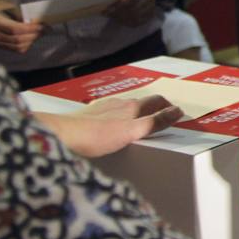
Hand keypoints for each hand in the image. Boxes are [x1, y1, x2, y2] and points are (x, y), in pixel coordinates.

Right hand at [0, 0, 43, 52]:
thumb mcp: (9, 6)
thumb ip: (21, 14)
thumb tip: (37, 22)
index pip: (14, 29)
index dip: (30, 29)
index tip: (42, 25)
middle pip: (17, 39)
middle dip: (34, 35)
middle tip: (45, 29)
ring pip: (18, 47)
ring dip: (32, 40)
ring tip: (40, 33)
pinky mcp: (0, 45)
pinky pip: (16, 49)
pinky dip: (27, 44)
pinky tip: (32, 37)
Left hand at [33, 95, 182, 158]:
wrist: (62, 135)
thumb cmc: (96, 136)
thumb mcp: (132, 132)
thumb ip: (155, 122)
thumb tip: (176, 111)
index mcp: (132, 107)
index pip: (157, 101)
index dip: (168, 107)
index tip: (176, 112)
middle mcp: (120, 103)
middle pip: (143, 102)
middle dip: (155, 106)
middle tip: (162, 113)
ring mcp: (104, 108)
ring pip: (126, 105)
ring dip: (137, 110)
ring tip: (140, 119)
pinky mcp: (90, 115)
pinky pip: (110, 111)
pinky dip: (119, 114)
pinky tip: (113, 122)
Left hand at [104, 0, 156, 25]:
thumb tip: (111, 4)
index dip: (119, 5)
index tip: (108, 7)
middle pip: (133, 10)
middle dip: (118, 13)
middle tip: (107, 13)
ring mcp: (150, 8)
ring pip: (135, 18)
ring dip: (121, 19)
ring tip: (112, 16)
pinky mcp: (149, 15)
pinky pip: (137, 23)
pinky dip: (127, 23)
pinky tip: (120, 20)